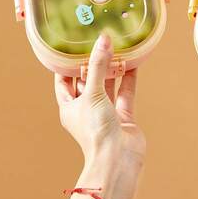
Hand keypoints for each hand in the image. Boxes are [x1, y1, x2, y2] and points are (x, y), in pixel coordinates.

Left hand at [55, 34, 145, 198]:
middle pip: (89, 80)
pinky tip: (133, 62)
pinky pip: (126, 91)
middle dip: (93, 62)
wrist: (117, 158)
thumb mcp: (92, 93)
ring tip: (117, 47)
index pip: (64, 81)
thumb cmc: (95, 131)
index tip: (72, 46)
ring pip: (109, 84)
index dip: (66, 65)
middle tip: (98, 42)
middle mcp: (87, 108)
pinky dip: (129, 77)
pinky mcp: (123, 115)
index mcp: (70, 107)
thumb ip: (98, 66)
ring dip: (113, 68)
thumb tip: (103, 40)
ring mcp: (106, 111)